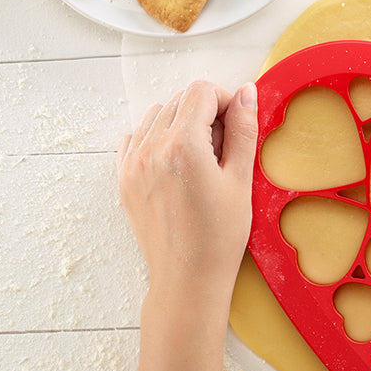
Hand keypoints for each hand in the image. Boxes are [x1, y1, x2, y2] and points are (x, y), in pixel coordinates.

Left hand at [117, 80, 257, 311]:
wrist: (187, 278)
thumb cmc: (219, 235)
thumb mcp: (240, 180)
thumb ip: (243, 130)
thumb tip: (246, 92)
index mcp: (182, 145)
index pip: (201, 92)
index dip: (225, 101)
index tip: (235, 126)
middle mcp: (151, 148)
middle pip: (179, 100)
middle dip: (204, 112)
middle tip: (221, 148)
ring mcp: (132, 164)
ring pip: (156, 115)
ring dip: (179, 123)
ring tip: (199, 157)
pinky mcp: (124, 179)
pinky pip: (135, 138)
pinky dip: (155, 139)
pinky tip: (174, 163)